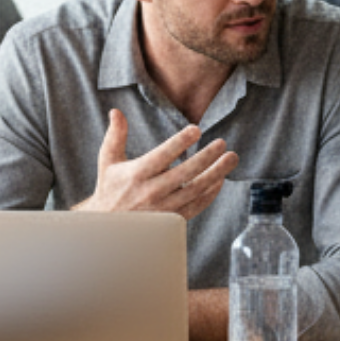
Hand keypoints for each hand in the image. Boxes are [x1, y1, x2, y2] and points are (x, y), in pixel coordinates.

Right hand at [74, 110, 237, 219]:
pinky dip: (211, 193)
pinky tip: (220, 179)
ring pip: (196, 190)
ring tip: (231, 158)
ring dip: (216, 173)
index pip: (162, 155)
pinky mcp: (172, 220)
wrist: (108, 229)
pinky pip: (197, 206)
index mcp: (137, 174)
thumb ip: (115, 136)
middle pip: (185, 173)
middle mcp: (152, 191)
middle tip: (222, 143)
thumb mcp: (108, 161)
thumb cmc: (110, 189)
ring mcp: (164, 208)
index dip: (180, 142)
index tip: (196, 129)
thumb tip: (116, 111)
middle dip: (207, 157)